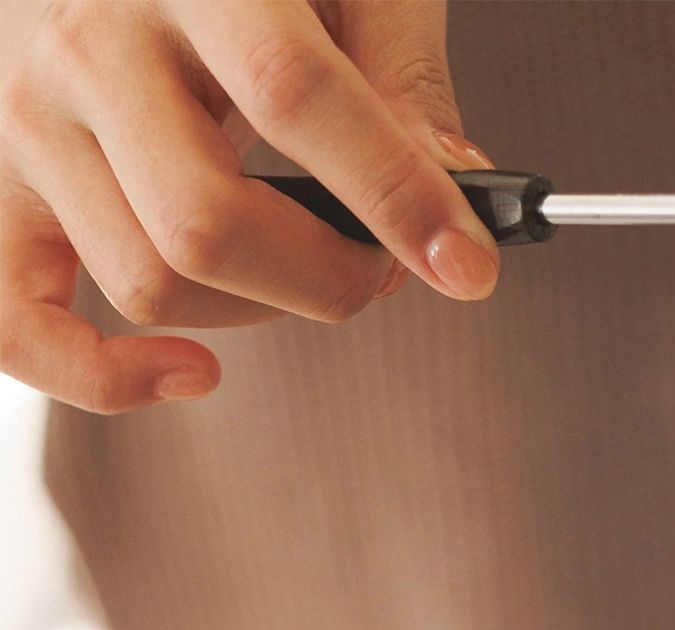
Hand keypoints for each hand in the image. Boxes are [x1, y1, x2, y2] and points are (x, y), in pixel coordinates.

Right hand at [0, 0, 496, 412]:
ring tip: (301, 265)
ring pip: (148, 283)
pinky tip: (193, 373)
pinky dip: (103, 378)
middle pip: (207, 222)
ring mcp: (24, 119)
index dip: (395, 196)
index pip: (293, 95)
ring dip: (257, 316)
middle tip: (381, 264)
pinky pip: (18, 325)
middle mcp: (84, 43)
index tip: (469, 266)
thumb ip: (400, 72)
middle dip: (329, 277)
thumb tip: (459, 188)